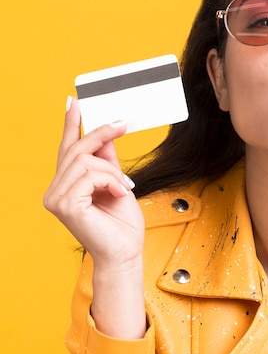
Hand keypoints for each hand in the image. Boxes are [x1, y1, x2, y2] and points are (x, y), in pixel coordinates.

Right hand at [44, 97, 146, 337]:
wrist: (126, 252)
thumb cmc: (122, 224)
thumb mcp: (117, 183)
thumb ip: (108, 160)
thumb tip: (106, 133)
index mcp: (66, 185)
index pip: (66, 149)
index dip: (70, 124)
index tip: (74, 101)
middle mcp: (55, 190)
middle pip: (76, 149)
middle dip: (102, 136)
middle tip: (123, 125)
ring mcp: (56, 198)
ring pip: (86, 160)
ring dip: (112, 170)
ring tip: (125, 185)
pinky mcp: (65, 205)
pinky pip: (90, 175)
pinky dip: (111, 180)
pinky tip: (120, 192)